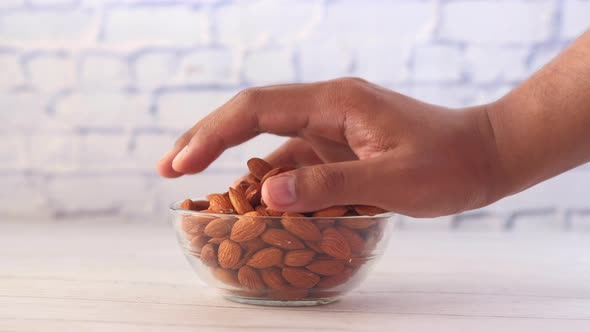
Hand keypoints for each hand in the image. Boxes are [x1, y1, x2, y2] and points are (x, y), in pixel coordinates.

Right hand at [157, 78, 502, 216]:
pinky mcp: (340, 148)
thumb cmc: (448, 164)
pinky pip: (293, 161)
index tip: (181, 164)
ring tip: (195, 185)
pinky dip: (268, 180)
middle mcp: (327, 108)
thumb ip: (328, 184)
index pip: (256, 108)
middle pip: (252, 115)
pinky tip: (252, 198)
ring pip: (269, 141)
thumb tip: (267, 194)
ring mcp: (332, 128)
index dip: (213, 134)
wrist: (484, 156)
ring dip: (233, 163)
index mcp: (335, 102)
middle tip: (168, 168)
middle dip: (207, 140)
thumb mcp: (392, 179)